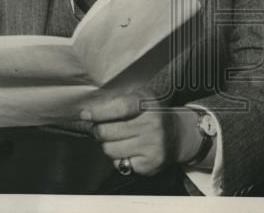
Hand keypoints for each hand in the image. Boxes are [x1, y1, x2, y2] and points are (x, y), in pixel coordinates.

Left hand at [80, 89, 201, 175]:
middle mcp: (152, 125)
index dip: (99, 111)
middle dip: (99, 130)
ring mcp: (151, 146)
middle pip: (108, 131)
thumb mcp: (142, 99)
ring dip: (108, 145)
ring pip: (110, 149)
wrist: (178, 137)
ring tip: (119, 139)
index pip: (120, 107)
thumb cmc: (153, 115)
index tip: (85, 114)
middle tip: (103, 128)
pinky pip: (119, 164)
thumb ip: (118, 100)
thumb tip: (89, 109)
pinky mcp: (149, 164)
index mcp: (149, 104)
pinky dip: (119, 158)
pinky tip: (129, 151)